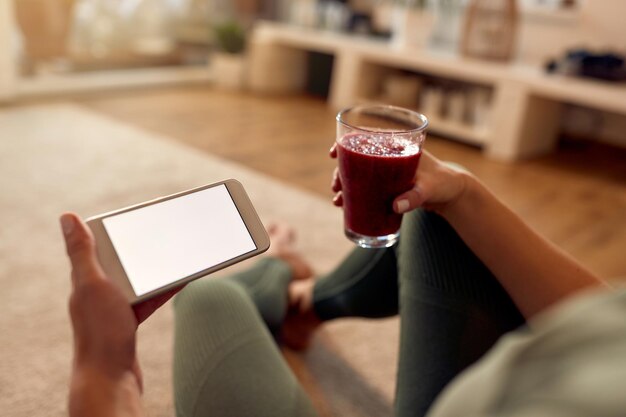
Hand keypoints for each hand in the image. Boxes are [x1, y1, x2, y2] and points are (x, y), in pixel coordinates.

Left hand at [61, 213, 178, 414]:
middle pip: (125, 260)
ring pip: (140, 278)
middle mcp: (97, 291)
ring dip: (158, 268)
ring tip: (180, 253)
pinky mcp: (129, 321)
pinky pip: (150, 298)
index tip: (143, 215)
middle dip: (146, 246)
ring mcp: (114, 307)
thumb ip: (82, 251)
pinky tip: (183, 279)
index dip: (121, 229)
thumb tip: (67, 216)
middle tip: (170, 231)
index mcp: (86, 278)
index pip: (102, 244)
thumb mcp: (92, 285)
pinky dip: (165, 289)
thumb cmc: (100, 332)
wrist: (110, 378)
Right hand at [329, 144, 468, 217]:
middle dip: (341, 172)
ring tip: (338, 200)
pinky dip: (354, 195)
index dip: (346, 144)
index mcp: (397, 147)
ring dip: (344, 185)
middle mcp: (388, 157)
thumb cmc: (444, 184)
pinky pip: (366, 188)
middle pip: (357, 159)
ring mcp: (386, 173)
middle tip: (336, 187)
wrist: (452, 195)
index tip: (334, 153)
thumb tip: (395, 207)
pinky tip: (344, 205)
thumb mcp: (429, 189)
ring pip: (358, 175)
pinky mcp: (387, 188)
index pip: (366, 138)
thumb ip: (414, 197)